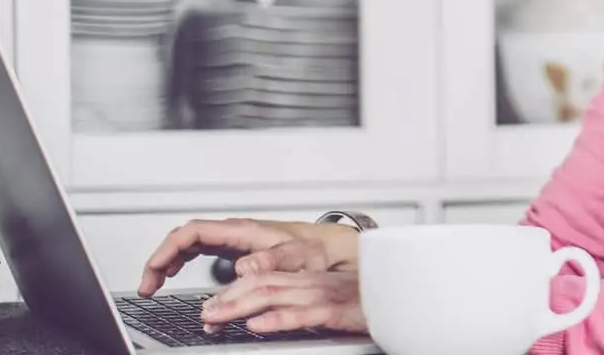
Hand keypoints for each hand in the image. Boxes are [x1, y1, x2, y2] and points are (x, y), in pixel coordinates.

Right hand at [140, 218, 357, 296]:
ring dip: (168, 262)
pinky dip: (183, 262)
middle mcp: (235, 232)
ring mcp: (235, 240)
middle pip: (184, 238)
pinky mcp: (238, 249)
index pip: (192, 232)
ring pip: (190, 244)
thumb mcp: (298, 256)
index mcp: (242, 231)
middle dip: (160, 259)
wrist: (334, 246)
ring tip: (155, 285)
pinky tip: (177, 275)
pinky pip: (201, 251)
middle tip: (148, 286)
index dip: (167, 250)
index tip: (153, 272)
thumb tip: (241, 267)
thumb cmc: (318, 248)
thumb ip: (271, 261)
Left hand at [200, 271, 365, 335]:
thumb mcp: (326, 300)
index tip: (210, 307)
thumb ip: (298, 304)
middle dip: (227, 298)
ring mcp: (321, 295)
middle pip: (260, 284)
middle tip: (204, 314)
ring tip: (217, 318)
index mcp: (306, 279)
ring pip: (273, 295)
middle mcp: (309, 283)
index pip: (261, 278)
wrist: (400, 298)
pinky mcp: (335, 311)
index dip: (232, 291)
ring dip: (240, 307)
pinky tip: (259, 325)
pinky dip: (278, 319)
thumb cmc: (365, 302)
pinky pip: (302, 314)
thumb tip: (263, 317)